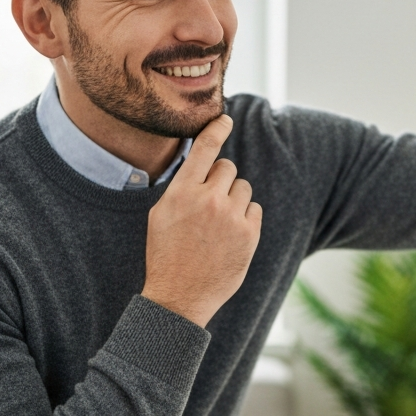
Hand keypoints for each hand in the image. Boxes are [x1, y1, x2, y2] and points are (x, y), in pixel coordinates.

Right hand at [141, 115, 262, 326]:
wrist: (179, 296)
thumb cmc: (166, 254)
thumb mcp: (161, 215)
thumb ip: (182, 187)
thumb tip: (201, 163)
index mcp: (182, 193)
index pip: (204, 149)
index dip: (217, 129)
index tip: (226, 120)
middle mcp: (208, 200)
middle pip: (228, 168)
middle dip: (221, 180)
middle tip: (210, 203)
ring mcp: (231, 217)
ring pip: (243, 188)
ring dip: (234, 200)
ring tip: (218, 224)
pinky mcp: (249, 235)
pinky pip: (254, 209)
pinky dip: (245, 218)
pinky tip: (230, 235)